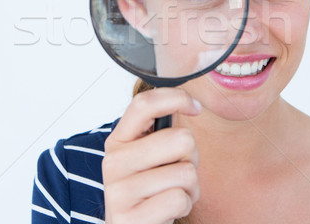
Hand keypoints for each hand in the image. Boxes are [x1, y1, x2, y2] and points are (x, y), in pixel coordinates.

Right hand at [102, 87, 201, 223]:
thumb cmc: (149, 190)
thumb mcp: (149, 156)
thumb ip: (162, 131)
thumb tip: (189, 103)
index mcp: (118, 140)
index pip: (144, 104)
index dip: (177, 98)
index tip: (196, 108)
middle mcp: (114, 162)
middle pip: (181, 139)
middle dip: (192, 157)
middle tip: (177, 170)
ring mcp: (119, 191)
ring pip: (186, 172)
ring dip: (190, 187)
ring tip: (172, 193)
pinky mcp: (131, 217)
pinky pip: (179, 199)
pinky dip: (184, 206)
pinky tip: (168, 210)